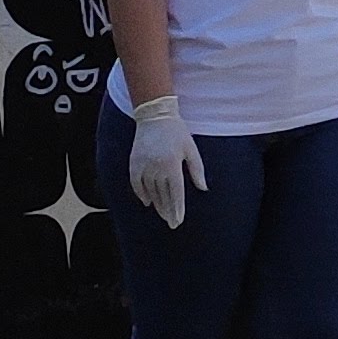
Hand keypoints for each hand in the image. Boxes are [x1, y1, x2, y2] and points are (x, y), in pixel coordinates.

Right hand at [126, 95, 206, 227]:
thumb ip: (197, 170)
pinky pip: (136, 183)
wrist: (155, 116)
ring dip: (157, 204)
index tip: (178, 220)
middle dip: (168, 211)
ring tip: (163, 214)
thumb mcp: (191, 149)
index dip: (177, 208)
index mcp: (172, 164)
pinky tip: (147, 202)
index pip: (175, 193)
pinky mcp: (134, 163)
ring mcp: (143, 165)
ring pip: (150, 191)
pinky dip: (141, 194)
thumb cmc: (177, 132)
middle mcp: (156, 167)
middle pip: (162, 195)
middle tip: (172, 223)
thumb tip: (203, 188)